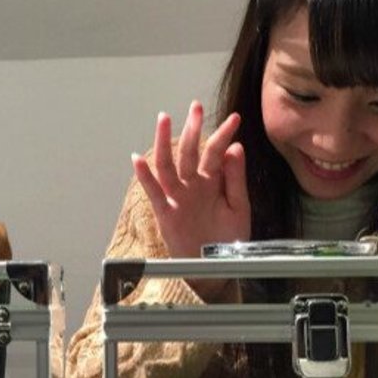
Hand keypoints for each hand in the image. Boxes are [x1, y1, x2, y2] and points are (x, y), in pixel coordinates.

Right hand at [132, 101, 249, 299]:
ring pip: (168, 165)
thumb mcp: (239, 207)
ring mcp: (178, 198)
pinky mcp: (165, 213)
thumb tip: (235, 148)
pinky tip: (138, 159)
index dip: (224, 135)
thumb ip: (236, 178)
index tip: (235, 118)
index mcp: (212, 183)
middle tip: (195, 107)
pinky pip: (153, 191)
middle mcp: (193, 187)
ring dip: (165, 143)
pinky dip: (145, 176)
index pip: (217, 152)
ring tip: (164, 120)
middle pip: (190, 152)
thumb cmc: (227, 240)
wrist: (214, 270)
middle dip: (193, 128)